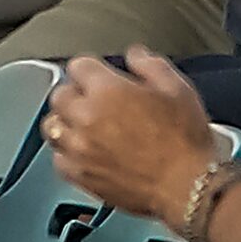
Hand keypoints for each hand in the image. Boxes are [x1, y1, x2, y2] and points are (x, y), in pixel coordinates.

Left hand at [43, 48, 221, 223]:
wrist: (188, 185)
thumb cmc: (185, 142)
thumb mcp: (178, 89)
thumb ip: (151, 65)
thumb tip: (135, 56)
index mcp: (107, 91)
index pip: (79, 66)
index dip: (91, 68)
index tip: (97, 74)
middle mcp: (86, 118)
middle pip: (60, 95)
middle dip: (75, 93)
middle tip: (91, 99)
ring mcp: (79, 148)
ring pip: (52, 127)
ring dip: (65, 122)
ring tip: (82, 124)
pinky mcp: (80, 174)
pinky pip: (58, 159)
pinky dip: (66, 153)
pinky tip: (83, 152)